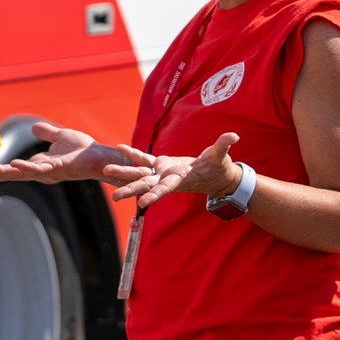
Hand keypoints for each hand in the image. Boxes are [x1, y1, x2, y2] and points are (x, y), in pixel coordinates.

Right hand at [0, 121, 124, 183]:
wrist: (100, 156)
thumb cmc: (83, 150)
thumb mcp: (60, 136)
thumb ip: (47, 133)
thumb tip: (34, 127)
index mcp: (40, 164)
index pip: (15, 169)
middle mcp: (42, 171)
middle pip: (15, 174)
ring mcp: (50, 172)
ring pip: (24, 173)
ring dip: (7, 172)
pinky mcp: (59, 168)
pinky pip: (40, 168)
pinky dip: (26, 166)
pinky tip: (14, 164)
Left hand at [108, 132, 240, 207]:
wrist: (215, 174)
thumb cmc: (219, 167)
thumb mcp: (220, 156)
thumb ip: (223, 146)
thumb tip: (234, 136)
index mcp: (179, 179)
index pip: (165, 189)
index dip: (155, 195)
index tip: (143, 203)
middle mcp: (167, 178)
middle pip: (146, 185)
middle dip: (130, 189)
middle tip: (114, 197)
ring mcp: (162, 172)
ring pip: (139, 173)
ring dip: (123, 172)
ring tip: (105, 172)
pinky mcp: (160, 164)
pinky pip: (143, 159)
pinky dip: (132, 154)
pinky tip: (119, 148)